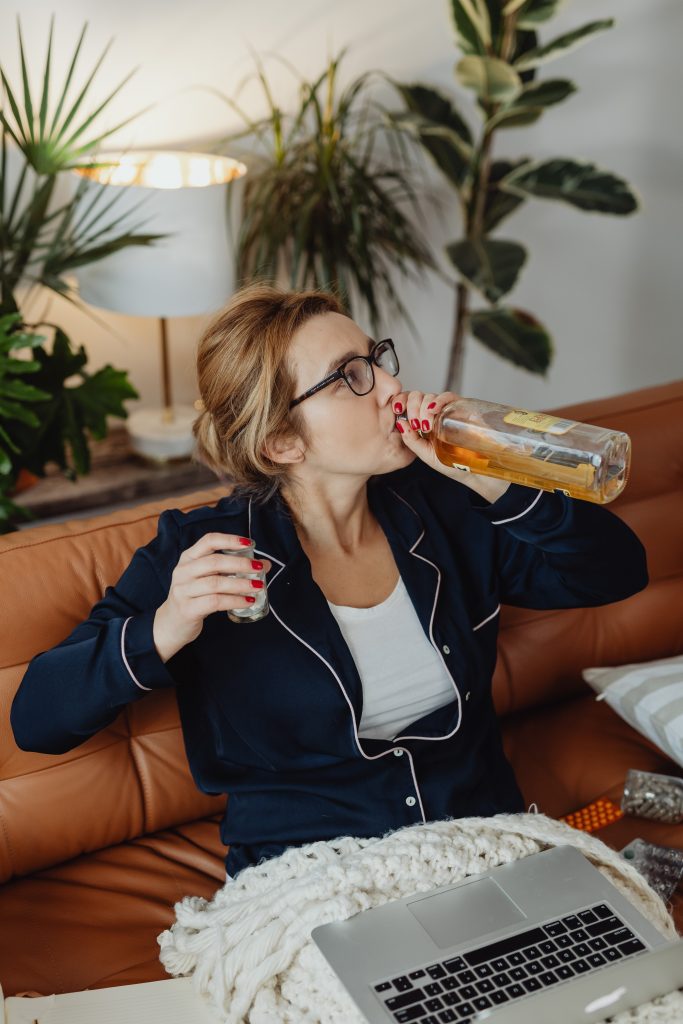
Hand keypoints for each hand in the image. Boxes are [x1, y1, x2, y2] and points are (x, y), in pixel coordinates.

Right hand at [153, 533, 272, 661]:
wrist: (171, 624)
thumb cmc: (194, 597)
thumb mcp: (207, 579)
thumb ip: (231, 570)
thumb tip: (264, 565)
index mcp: (188, 558)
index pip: (208, 541)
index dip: (229, 540)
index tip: (249, 543)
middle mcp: (183, 571)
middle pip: (214, 562)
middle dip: (240, 563)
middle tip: (260, 568)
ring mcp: (182, 590)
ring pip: (215, 583)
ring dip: (240, 583)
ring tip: (258, 586)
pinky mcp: (187, 609)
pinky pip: (215, 602)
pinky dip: (235, 600)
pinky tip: (248, 601)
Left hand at [392, 389, 510, 501]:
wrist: (473, 471)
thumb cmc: (450, 463)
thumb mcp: (425, 454)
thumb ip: (411, 440)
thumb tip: (400, 422)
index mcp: (421, 421)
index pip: (406, 402)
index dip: (400, 401)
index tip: (396, 410)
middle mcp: (432, 413)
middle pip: (416, 396)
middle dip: (411, 407)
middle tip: (416, 425)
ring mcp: (446, 410)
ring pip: (430, 396)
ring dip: (423, 407)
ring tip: (426, 425)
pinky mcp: (461, 408)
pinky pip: (448, 396)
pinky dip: (439, 399)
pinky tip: (434, 409)